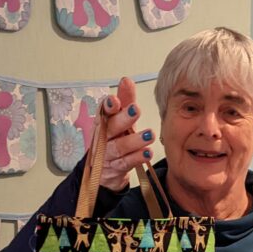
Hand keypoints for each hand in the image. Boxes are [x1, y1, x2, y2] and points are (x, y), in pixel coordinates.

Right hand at [98, 76, 155, 190]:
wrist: (104, 171)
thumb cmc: (114, 140)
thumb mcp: (119, 120)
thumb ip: (124, 101)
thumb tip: (126, 80)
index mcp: (103, 122)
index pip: (103, 111)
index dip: (108, 106)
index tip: (115, 100)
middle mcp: (103, 138)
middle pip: (111, 128)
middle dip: (123, 118)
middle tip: (136, 109)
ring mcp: (107, 155)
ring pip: (119, 147)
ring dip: (134, 140)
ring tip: (149, 134)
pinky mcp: (115, 169)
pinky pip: (126, 163)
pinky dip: (137, 158)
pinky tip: (147, 153)